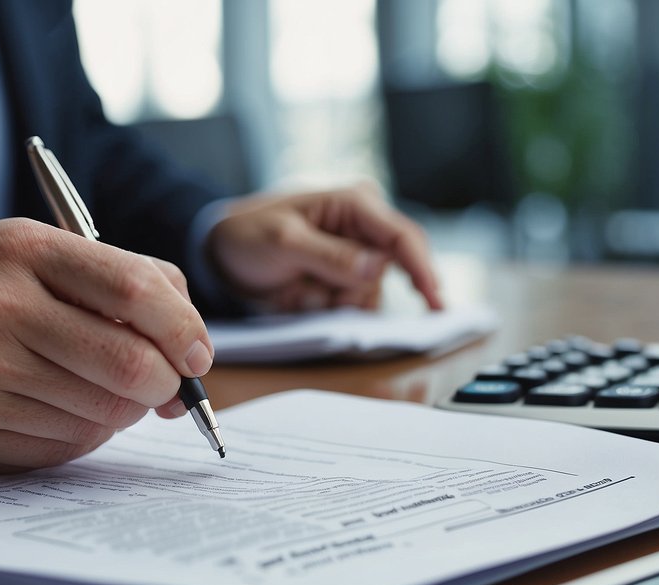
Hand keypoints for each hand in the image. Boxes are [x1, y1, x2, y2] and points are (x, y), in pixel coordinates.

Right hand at [0, 219, 213, 472]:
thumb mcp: (38, 255)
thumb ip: (122, 280)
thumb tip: (193, 349)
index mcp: (21, 251)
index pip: (133, 288)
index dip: (183, 328)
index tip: (197, 354)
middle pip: (126, 364)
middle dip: (162, 385)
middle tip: (161, 386)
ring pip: (100, 415)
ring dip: (118, 412)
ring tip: (89, 388)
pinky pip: (62, 448)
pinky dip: (78, 435)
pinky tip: (52, 409)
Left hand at [206, 183, 442, 312]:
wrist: (222, 254)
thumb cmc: (249, 234)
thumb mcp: (283, 241)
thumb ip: (328, 255)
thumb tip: (374, 267)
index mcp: (356, 203)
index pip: (403, 238)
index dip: (423, 270)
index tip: (436, 303)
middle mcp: (365, 229)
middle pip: (386, 275)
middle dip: (347, 289)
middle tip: (307, 284)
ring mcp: (356, 258)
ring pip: (366, 297)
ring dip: (329, 301)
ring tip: (294, 285)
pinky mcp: (344, 281)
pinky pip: (350, 308)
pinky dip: (322, 308)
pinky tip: (297, 292)